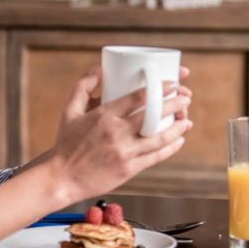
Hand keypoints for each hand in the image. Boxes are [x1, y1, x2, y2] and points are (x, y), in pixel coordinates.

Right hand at [48, 66, 192, 203]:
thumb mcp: (69, 111)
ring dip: (178, 127)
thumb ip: (83, 87)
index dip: (161, 88)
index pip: (139, 97)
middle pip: (155, 114)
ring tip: (187, 119)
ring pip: (160, 137)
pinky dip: (171, 147)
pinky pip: (156, 157)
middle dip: (175, 103)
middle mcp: (117, 132)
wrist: (61, 179)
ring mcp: (125, 152)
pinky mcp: (129, 169)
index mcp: (104, 115)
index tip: (173, 82)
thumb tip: (100, 68)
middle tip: (185, 97)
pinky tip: (179, 140)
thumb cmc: (65, 144)